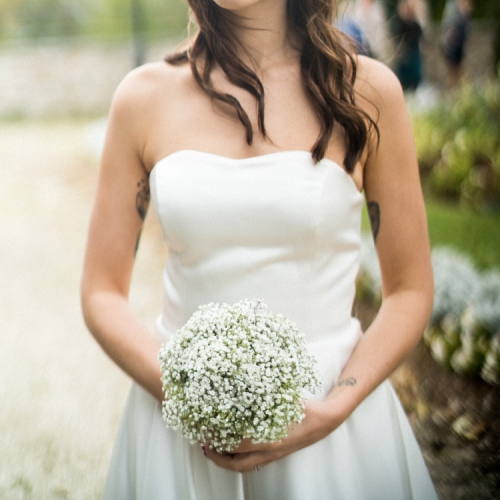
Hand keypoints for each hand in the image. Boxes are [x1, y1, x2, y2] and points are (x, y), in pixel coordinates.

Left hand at [203, 398, 346, 472]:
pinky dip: (239, 458)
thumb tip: (243, 383)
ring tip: (214, 448)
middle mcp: (270, 452)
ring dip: (227, 460)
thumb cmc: (304, 408)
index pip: (238, 445)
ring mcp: (273, 456)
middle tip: (204, 444)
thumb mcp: (283, 399)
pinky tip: (234, 448)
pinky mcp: (276, 455)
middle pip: (237, 463)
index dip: (220, 439)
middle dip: (218, 456)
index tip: (207, 430)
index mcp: (270, 440)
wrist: (325, 421)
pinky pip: (253, 462)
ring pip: (244, 466)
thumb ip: (264, 394)